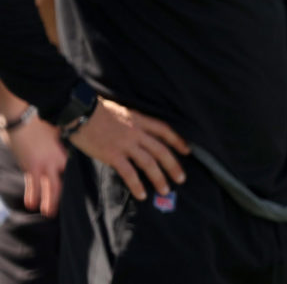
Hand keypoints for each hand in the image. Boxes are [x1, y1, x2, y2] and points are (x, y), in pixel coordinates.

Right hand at [3, 115, 66, 215]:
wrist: (24, 118)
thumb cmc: (42, 121)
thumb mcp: (58, 130)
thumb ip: (63, 140)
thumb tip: (71, 139)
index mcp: (63, 153)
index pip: (71, 169)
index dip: (75, 178)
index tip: (81, 189)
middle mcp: (53, 162)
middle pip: (59, 184)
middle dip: (60, 197)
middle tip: (65, 208)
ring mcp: (39, 166)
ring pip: (45, 187)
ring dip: (46, 201)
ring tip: (48, 213)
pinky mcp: (27, 166)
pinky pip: (30, 184)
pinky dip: (30, 194)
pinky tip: (30, 204)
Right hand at [66, 98, 188, 201]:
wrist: (80, 112)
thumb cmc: (97, 111)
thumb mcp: (123, 112)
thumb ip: (133, 124)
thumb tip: (139, 135)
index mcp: (140, 120)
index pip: (164, 130)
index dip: (178, 141)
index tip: (187, 151)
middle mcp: (137, 132)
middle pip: (161, 150)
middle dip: (173, 165)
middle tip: (181, 179)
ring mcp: (125, 144)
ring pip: (149, 163)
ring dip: (159, 178)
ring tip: (165, 190)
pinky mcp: (112, 155)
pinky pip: (129, 173)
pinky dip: (137, 185)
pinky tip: (142, 194)